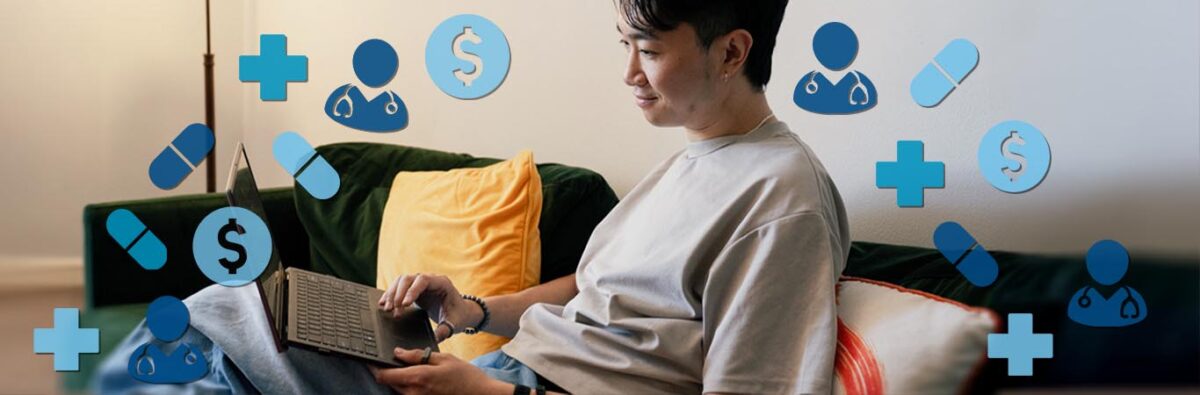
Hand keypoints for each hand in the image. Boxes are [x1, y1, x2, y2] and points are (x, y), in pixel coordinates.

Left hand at [369, 347, 510, 394]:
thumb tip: (397, 352)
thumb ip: (417, 356)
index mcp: (418, 378)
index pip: (385, 376)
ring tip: (412, 369)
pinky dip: (408, 387)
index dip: (374, 367)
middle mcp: (414, 394)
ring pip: (398, 390)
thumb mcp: (443, 358)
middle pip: (390, 383)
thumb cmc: (466, 376)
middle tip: (395, 360)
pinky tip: (420, 380)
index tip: (370, 360)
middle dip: (388, 372)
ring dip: (399, 380)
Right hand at [378, 273, 479, 341]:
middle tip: (392, 310)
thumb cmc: (459, 315)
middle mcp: (430, 280)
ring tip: (386, 309)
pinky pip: (399, 288)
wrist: (461, 312)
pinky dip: (391, 295)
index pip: (424, 280)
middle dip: (398, 293)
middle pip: (408, 278)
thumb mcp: (455, 323)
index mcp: (442, 283)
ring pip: (401, 282)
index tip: (405, 305)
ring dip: (392, 294)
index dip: (412, 290)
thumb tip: (435, 339)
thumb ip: (445, 330)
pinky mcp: (414, 290)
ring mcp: (421, 284)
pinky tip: (384, 304)